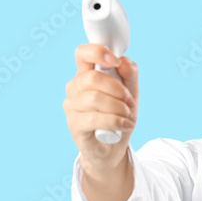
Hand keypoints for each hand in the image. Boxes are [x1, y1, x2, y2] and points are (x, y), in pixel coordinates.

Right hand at [63, 43, 138, 177]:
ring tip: (127, 116)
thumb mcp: (130, 94)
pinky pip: (95, 118)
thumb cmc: (118, 116)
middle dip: (118, 90)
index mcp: (85, 75)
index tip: (115, 62)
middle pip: (94, 78)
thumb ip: (129, 75)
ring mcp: (72, 106)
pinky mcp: (74, 125)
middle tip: (129, 102)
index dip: (98, 52)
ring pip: (95, 98)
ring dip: (119, 107)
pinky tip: (125, 126)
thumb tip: (124, 61)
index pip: (83, 54)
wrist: (113, 148)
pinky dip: (116, 122)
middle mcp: (74, 88)